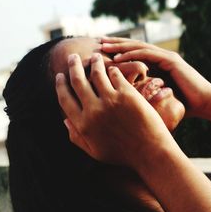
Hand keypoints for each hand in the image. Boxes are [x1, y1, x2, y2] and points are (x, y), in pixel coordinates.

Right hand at [55, 53, 175, 169]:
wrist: (150, 152)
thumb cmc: (123, 154)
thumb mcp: (94, 152)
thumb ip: (77, 137)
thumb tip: (65, 120)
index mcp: (83, 125)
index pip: (65, 99)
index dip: (60, 85)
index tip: (60, 76)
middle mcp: (93, 110)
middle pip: (77, 81)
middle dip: (73, 66)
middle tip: (73, 57)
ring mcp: (110, 100)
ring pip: (96, 73)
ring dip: (94, 62)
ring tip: (95, 57)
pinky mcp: (127, 94)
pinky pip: (116, 75)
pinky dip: (113, 70)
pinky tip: (114, 69)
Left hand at [101, 37, 210, 117]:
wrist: (204, 103)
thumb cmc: (183, 104)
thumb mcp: (160, 98)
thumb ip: (147, 95)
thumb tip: (128, 105)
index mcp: (157, 65)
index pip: (134, 55)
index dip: (117, 53)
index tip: (100, 55)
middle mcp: (160, 58)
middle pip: (133, 47)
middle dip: (115, 45)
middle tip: (97, 44)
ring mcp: (166, 57)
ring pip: (138, 48)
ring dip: (120, 47)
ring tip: (103, 47)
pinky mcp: (171, 60)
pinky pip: (148, 55)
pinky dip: (132, 55)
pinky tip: (118, 58)